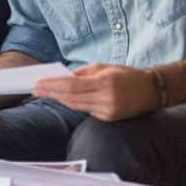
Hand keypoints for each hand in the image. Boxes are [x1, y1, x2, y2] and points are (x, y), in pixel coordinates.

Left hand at [32, 63, 157, 121]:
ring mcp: (107, 111)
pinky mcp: (108, 118)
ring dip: (59, 99)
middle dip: (51, 93)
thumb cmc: (125, 74)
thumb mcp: (104, 67)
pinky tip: (61, 99)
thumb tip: (61, 78)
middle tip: (34, 89)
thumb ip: (82, 74)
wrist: (151, 90)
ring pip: (76, 106)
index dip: (53, 86)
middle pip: (71, 98)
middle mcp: (106, 99)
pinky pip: (85, 110)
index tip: (38, 83)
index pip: (72, 86)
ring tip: (43, 93)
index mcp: (105, 83)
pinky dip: (73, 104)